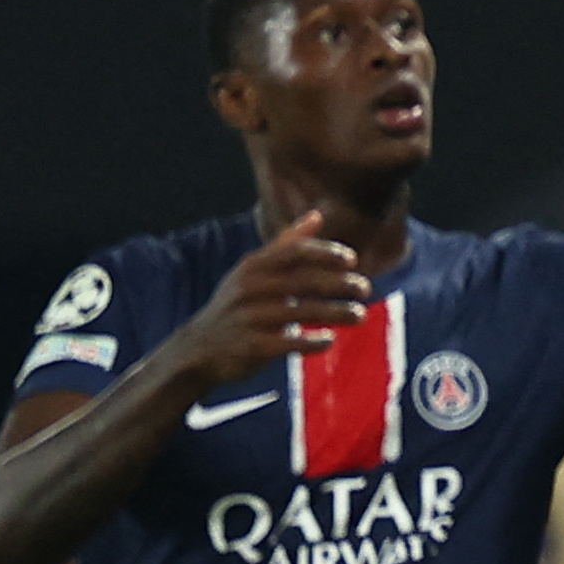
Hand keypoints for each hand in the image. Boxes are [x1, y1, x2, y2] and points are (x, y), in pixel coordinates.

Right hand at [164, 211, 368, 385]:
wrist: (198, 349)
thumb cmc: (238, 304)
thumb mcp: (255, 270)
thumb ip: (287, 244)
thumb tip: (318, 214)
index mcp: (253, 266)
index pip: (295, 252)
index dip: (325, 253)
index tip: (352, 260)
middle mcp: (250, 289)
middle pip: (303, 281)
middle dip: (339, 284)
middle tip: (365, 288)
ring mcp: (250, 318)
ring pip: (301, 312)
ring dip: (336, 313)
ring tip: (360, 315)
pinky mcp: (252, 346)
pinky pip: (289, 343)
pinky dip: (312, 341)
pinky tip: (329, 339)